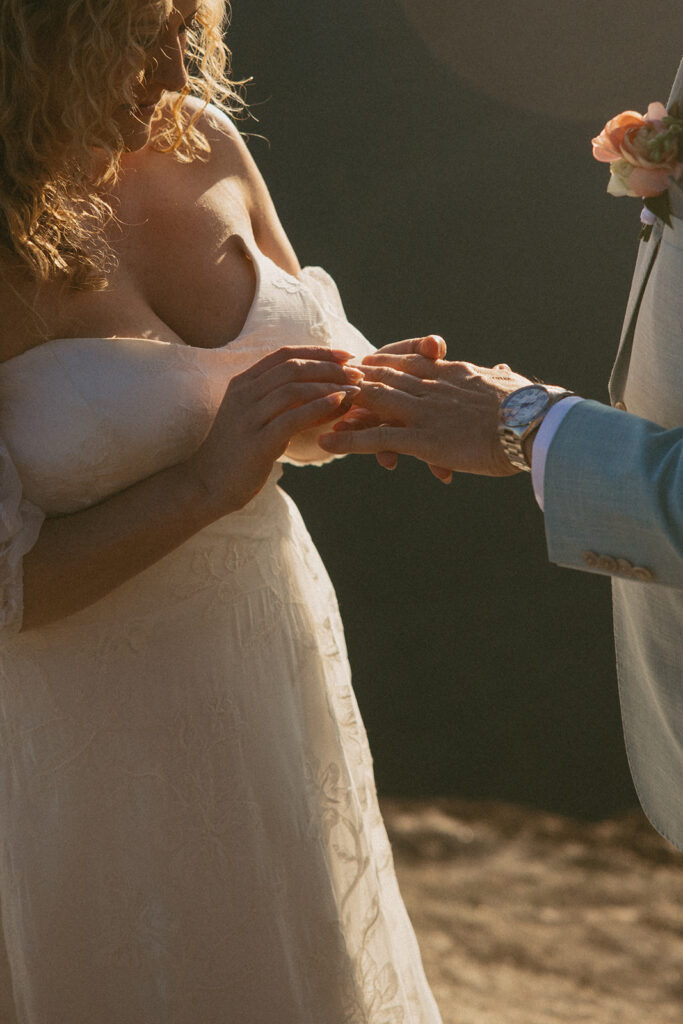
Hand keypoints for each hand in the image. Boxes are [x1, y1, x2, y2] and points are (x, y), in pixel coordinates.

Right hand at [188, 346, 361, 514]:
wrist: (206, 485)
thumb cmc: (238, 453)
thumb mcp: (258, 419)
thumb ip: (281, 402)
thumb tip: (324, 391)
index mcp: (242, 383)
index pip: (284, 355)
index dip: (318, 351)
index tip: (346, 355)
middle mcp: (243, 394)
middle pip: (291, 367)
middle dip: (329, 366)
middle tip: (357, 372)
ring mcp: (247, 417)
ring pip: (293, 389)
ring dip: (329, 386)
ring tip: (355, 389)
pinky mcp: (256, 442)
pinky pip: (292, 418)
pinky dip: (319, 408)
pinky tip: (340, 404)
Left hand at [319, 354, 536, 477]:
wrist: (538, 423)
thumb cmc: (534, 407)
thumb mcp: (512, 385)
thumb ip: (501, 376)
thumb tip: (505, 368)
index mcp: (452, 373)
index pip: (409, 363)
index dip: (381, 362)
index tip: (360, 362)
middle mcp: (432, 387)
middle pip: (382, 377)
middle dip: (351, 379)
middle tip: (323, 381)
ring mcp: (424, 412)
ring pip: (372, 402)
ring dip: (341, 404)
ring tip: (312, 408)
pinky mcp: (424, 439)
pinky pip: (377, 438)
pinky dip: (348, 440)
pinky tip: (325, 443)